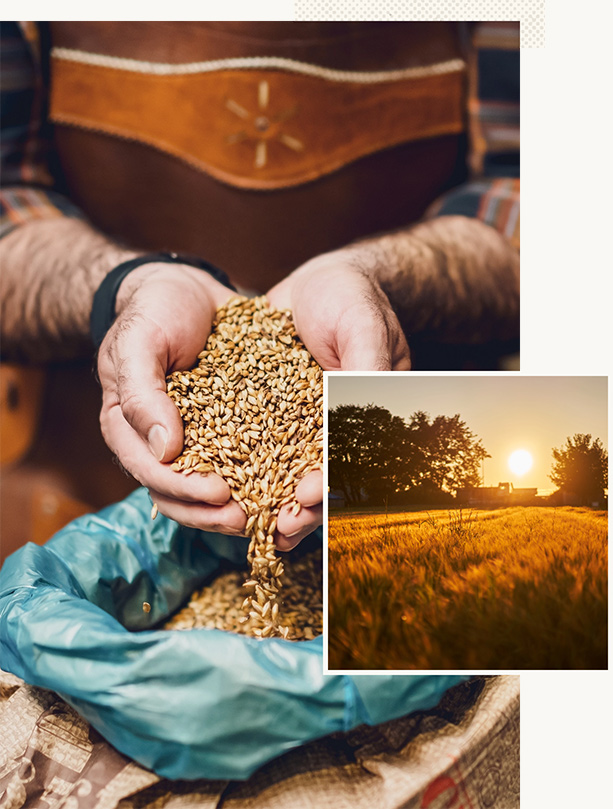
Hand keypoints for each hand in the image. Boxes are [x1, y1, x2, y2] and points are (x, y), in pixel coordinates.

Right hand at [97, 263, 246, 533]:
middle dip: (214, 513)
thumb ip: (142, 393)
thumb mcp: (138, 343)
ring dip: (240, 506)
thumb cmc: (153, 311)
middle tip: (250, 518)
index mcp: (131, 429)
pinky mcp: (229, 428)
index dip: (184, 490)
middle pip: (181, 496)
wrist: (186, 289)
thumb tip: (164, 450)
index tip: (219, 492)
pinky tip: (289, 485)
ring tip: (272, 513)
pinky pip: (244, 460)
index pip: (153, 475)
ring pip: (213, 489)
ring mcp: (196, 439)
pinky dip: (263, 478)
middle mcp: (162, 443)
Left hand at [266, 246, 409, 544]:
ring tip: (245, 522)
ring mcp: (296, 424)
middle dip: (297, 507)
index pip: (347, 458)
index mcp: (358, 417)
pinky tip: (217, 482)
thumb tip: (361, 402)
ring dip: (265, 498)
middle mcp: (327, 428)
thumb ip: (366, 366)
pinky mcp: (265, 413)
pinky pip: (250, 442)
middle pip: (314, 477)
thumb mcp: (363, 326)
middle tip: (277, 530)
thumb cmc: (352, 298)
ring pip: (281, 470)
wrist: (317, 281)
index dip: (330, 481)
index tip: (307, 495)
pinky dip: (237, 465)